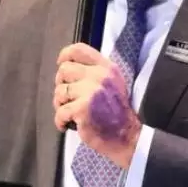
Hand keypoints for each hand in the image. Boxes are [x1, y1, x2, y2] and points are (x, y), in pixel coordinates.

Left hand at [53, 43, 141, 168]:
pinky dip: (60, 121)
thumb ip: (95, 72)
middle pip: (64, 70)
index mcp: (107, 68)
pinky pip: (60, 111)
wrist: (127, 137)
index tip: (61, 65)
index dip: (65, 56)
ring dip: (60, 105)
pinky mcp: (82, 109)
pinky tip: (67, 125)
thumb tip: (66, 66)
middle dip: (61, 85)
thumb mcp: (112, 84)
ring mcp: (91, 92)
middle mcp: (99, 76)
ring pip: (59, 92)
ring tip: (71, 113)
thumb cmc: (116, 113)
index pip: (79, 50)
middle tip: (68, 98)